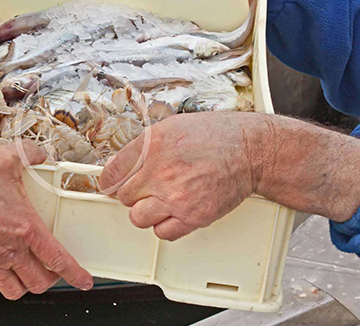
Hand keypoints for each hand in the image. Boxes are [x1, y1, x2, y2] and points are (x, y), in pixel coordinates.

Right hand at [0, 140, 92, 298]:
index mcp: (26, 229)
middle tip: (52, 271)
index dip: (76, 274)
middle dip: (50, 280)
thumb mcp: (6, 159)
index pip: (59, 260)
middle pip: (39, 282)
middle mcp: (10, 251)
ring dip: (24, 286)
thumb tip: (40, 154)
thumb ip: (29, 154)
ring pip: (15, 290)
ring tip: (27, 275)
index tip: (85, 281)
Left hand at [98, 112, 266, 240]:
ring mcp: (176, 197)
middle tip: (147, 187)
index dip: (110, 180)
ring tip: (159, 201)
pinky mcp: (193, 216)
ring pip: (138, 218)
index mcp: (152, 146)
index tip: (113, 183)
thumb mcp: (171, 127)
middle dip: (133, 193)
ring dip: (146, 211)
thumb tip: (118, 165)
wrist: (250, 151)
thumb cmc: (215, 136)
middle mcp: (161, 173)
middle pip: (124, 197)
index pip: (111, 174)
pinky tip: (173, 212)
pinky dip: (165, 226)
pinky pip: (163, 232)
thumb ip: (142, 147)